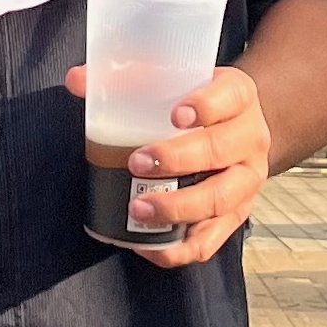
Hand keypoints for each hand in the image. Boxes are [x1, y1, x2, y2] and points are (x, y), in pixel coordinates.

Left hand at [63, 63, 268, 268]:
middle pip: (221, 151)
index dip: (206, 106)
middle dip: (178, 159)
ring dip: (178, 207)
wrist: (238, 128)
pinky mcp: (237, 214)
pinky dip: (180, 248)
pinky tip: (148, 246)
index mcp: (239, 97)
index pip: (229, 96)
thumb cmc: (198, 103)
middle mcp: (250, 138)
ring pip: (220, 199)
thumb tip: (75, 80)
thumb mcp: (178, 81)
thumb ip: (128, 78)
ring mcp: (247, 180)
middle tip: (137, 163)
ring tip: (138, 208)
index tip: (175, 115)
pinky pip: (212, 239)